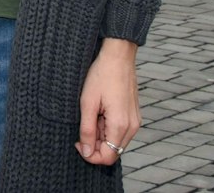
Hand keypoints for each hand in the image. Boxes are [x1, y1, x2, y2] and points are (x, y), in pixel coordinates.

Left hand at [75, 38, 138, 166]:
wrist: (118, 56)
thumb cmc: (101, 75)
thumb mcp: (87, 103)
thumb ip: (87, 130)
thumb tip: (87, 152)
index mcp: (120, 125)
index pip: (108, 157)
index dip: (90, 155)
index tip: (78, 142)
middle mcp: (132, 127)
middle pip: (113, 151)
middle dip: (95, 145)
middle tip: (83, 125)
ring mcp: (135, 121)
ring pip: (116, 142)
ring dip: (101, 135)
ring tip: (92, 114)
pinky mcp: (134, 115)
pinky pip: (120, 131)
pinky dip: (108, 128)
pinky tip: (100, 112)